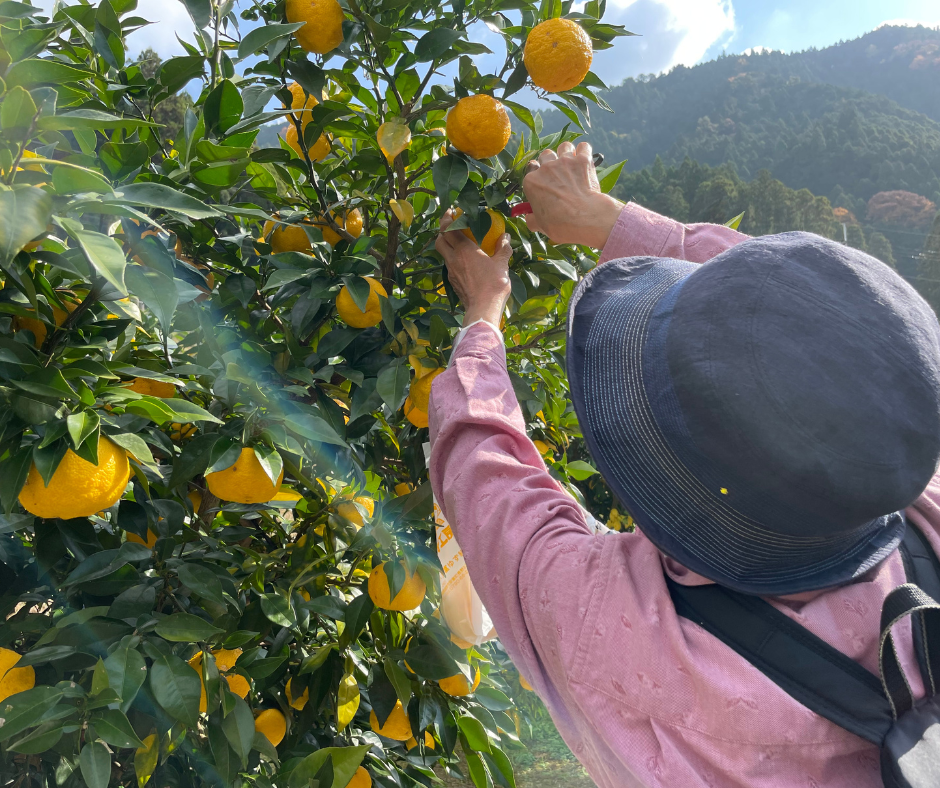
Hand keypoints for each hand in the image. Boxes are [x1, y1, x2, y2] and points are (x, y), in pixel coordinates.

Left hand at [435, 211, 511, 326]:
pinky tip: (463, 260)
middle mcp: (454, 258)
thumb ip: (503, 248)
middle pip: (439, 239)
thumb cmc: (494, 284)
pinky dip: (452, 258)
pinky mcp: (452, 281)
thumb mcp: (502, 264)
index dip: (447, 218)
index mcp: (464, 250)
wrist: (483, 308)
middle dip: (443, 230)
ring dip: (446, 244)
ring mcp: (451, 270)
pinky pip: (449, 264)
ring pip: (443, 253)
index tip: (451, 211)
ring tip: (457, 242)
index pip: (448, 228)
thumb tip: (506, 237)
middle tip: (452, 225)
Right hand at [522, 141, 622, 247]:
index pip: (531, 170)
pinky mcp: (582, 160)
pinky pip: (583, 147)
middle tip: (558, 174)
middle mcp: (546, 168)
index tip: (544, 183)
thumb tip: (530, 218)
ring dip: (567, 153)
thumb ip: (532, 219)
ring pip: (564, 147)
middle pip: (545, 155)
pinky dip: (584, 151)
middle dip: (551, 162)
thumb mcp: (540, 225)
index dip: (538, 176)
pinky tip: (585, 159)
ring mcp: (564, 161)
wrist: (584, 218)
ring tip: (571, 164)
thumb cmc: (560, 224)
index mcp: (531, 181)